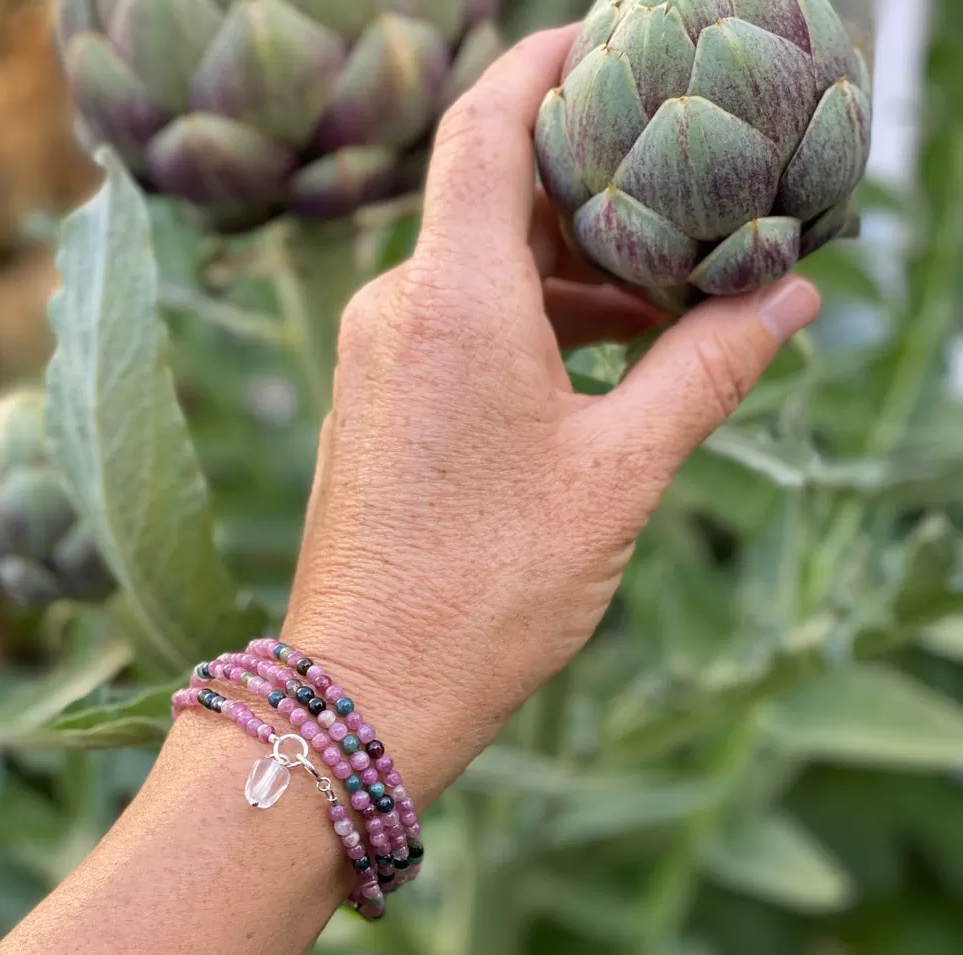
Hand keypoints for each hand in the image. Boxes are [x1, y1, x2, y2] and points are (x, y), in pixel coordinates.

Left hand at [283, 26, 819, 803]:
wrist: (370, 689)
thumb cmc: (489, 588)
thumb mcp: (619, 473)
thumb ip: (705, 370)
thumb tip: (786, 299)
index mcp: (450, 299)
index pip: (488, 122)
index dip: (549, 64)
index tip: (613, 46)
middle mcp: (395, 308)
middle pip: (493, 195)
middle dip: (591, 190)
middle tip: (685, 204)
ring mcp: (375, 357)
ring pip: (477, 268)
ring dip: (568, 271)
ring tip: (666, 302)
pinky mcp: (373, 403)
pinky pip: (451, 323)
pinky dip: (525, 321)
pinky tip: (597, 359)